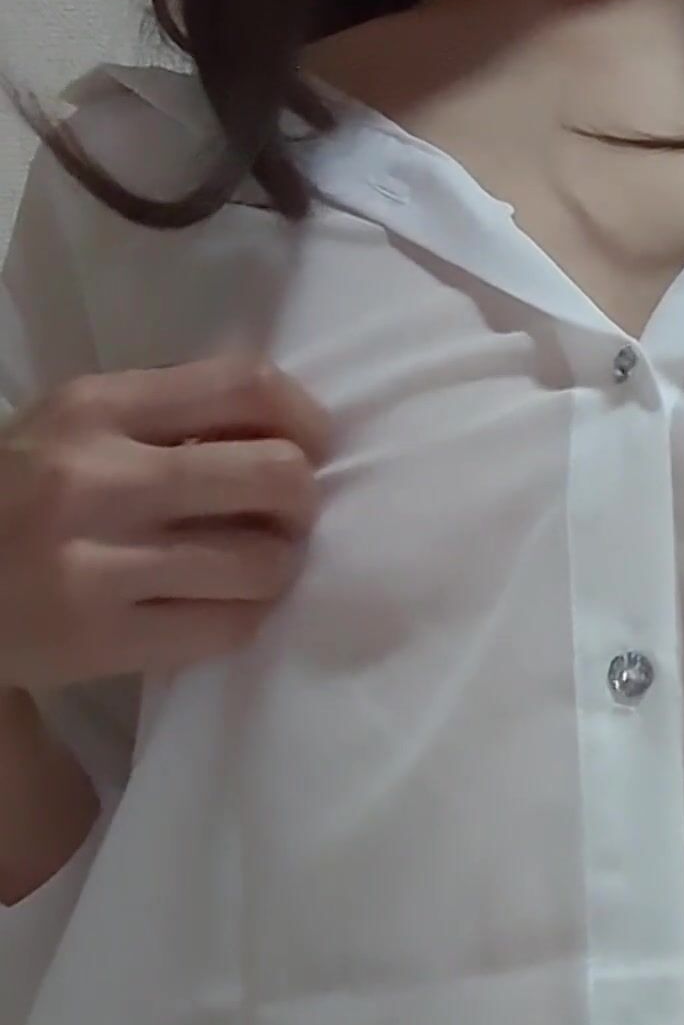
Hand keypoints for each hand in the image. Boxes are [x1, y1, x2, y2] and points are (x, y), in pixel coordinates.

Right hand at [0, 352, 334, 690]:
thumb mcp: (72, 427)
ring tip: (254, 568)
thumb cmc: (18, 496)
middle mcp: (100, 478)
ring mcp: (100, 564)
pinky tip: (222, 607)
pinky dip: (244, 617)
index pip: (243, 386)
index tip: (312, 447)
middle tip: (285, 518)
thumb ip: (164, 417)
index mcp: (96, 407)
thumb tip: (285, 430)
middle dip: (302, 501)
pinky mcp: (104, 638)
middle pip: (274, 476)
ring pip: (262, 563)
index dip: (305, 419)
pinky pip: (227, 627)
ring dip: (278, 568)